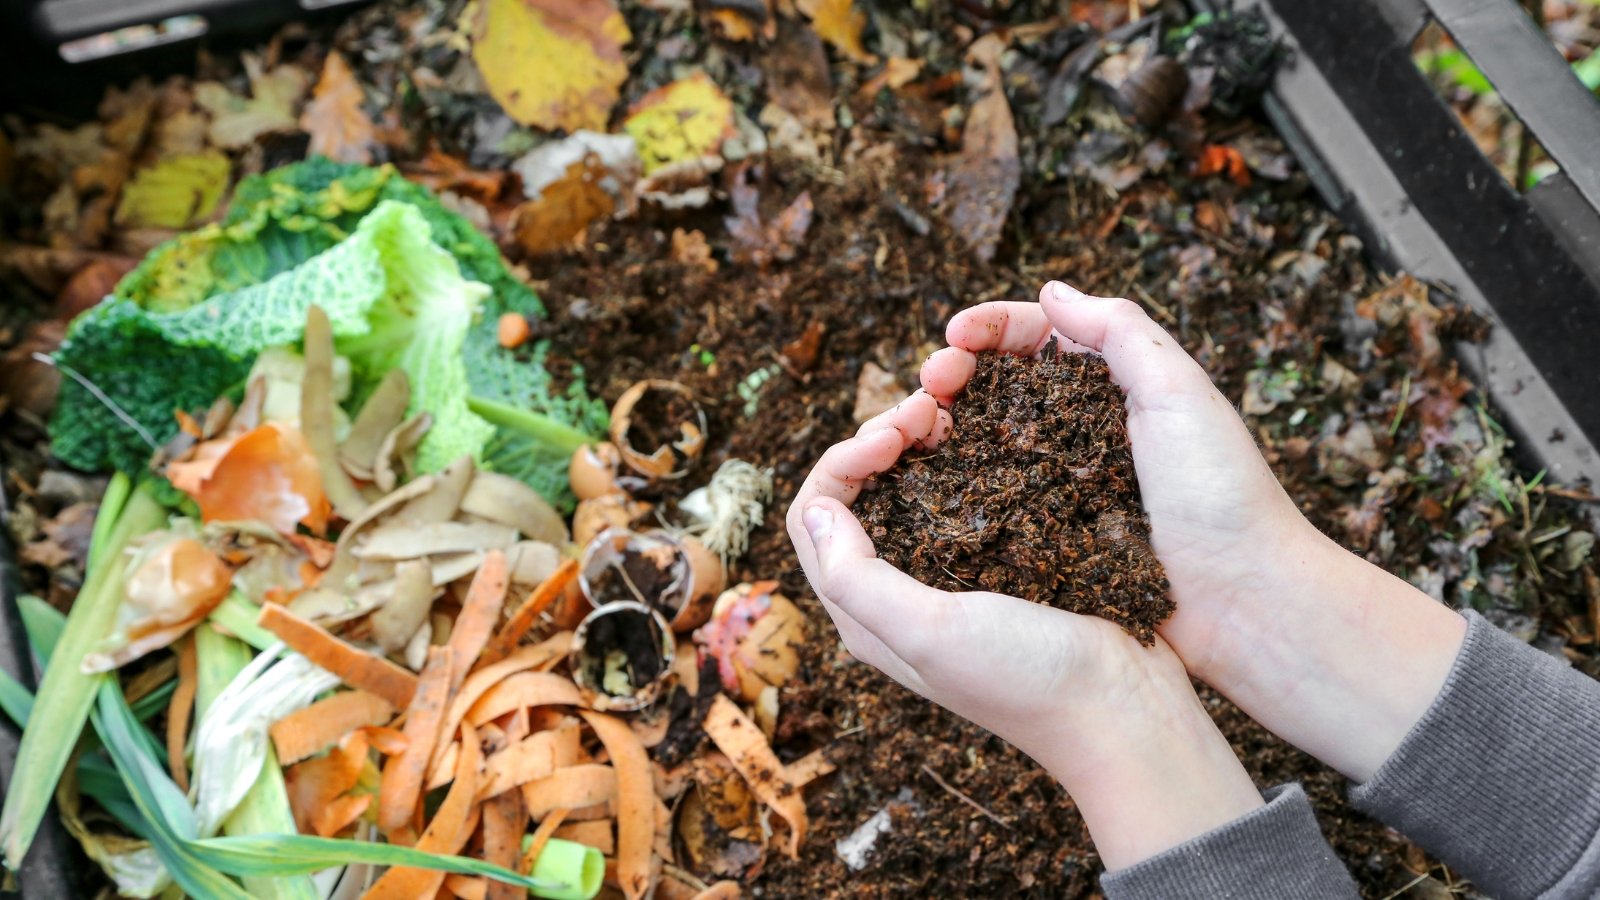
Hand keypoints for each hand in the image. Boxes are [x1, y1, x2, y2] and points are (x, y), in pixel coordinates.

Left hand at [786, 393, 1263, 868]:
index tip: (893, 435)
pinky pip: (966, 492)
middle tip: (928, 408)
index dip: (842, 461)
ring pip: (910, 486)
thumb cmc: (1026, 678)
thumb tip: (816, 508)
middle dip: (880, 438)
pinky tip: (992, 433)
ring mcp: (952, 574)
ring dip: (920, 440)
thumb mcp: (930, 633)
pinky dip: (966, 454)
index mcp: (866, 615)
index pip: (815, 517)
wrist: (1125, 709)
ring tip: (954, 409)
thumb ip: (857, 579)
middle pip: (858, 493)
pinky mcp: (1002, 559)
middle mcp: (899, 592)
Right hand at [923, 281, 1466, 780]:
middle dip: (956, 371)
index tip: (953, 336)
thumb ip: (1121, 332)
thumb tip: (1051, 291)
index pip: (1040, 337)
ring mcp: (1063, 486)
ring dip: (947, 423)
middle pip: (1002, 384)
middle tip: (928, 383)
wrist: (1243, 603)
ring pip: (987, 439)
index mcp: (1118, 387)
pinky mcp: (1050, 538)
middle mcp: (1084, 431)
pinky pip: (993, 501)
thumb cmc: (1222, 495)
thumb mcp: (1180, 392)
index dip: (991, 328)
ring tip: (917, 426)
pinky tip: (931, 479)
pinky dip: (957, 482)